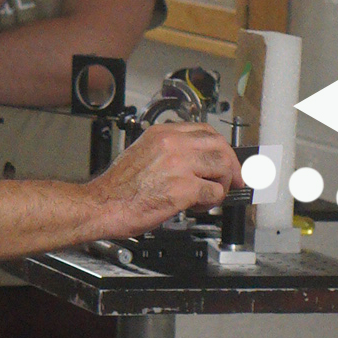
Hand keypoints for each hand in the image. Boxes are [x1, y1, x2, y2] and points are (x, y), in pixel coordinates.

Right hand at [86, 120, 240, 239]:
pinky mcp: (183, 188)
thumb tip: (196, 163)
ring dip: (223, 184)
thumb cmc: (118, 188)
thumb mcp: (142, 153)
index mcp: (162, 134)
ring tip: (211, 195)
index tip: (226, 158)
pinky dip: (212, 202)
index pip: (205, 131)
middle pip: (219, 146)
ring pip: (222, 166)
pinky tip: (199, 206)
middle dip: (231, 165)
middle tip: (234, 179)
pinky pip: (214, 192)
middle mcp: (172, 144)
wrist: (103, 205)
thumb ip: (169, 152)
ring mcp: (179, 165)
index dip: (221, 146)